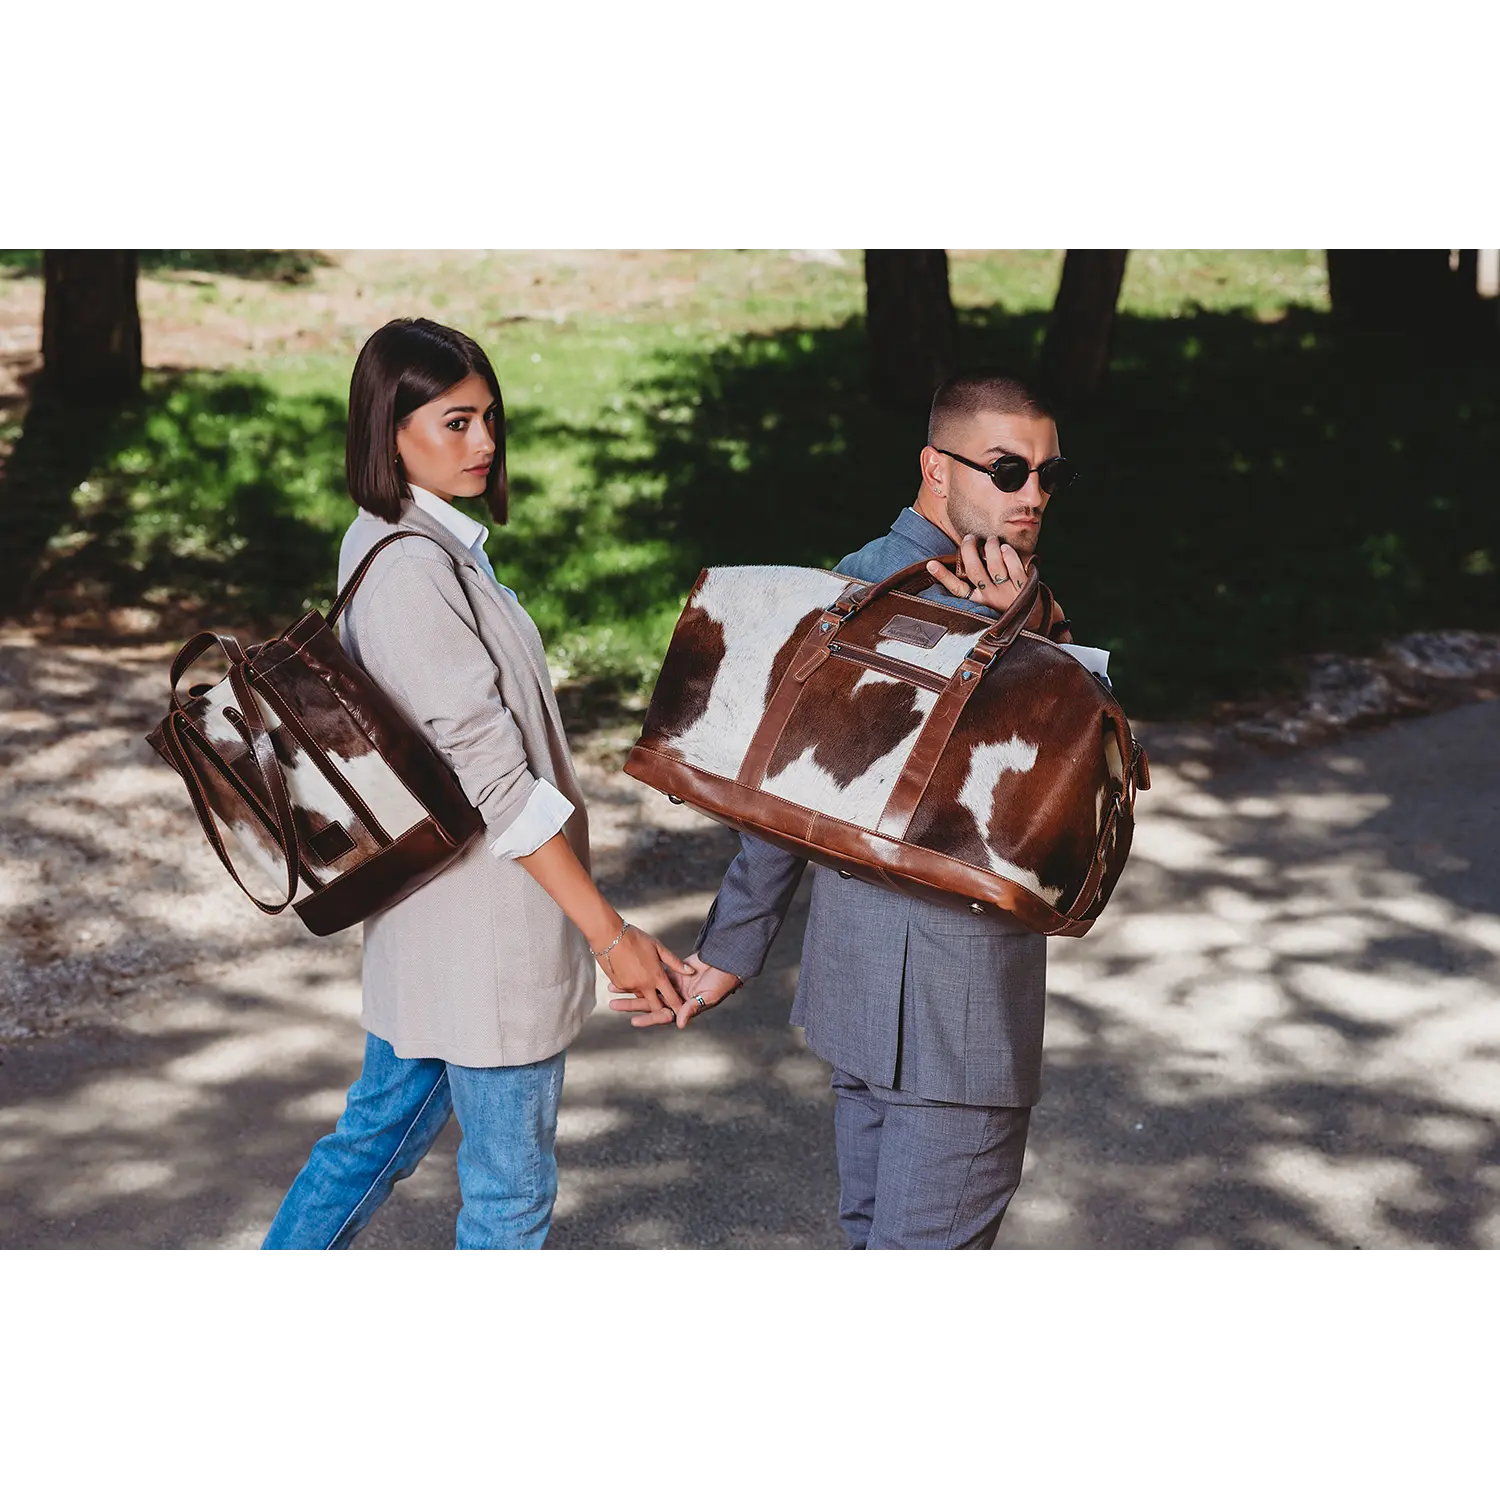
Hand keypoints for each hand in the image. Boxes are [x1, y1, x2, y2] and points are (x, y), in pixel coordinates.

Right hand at [596, 924, 693, 1025]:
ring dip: (647, 995)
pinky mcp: (619, 984)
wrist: (608, 936)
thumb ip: (675, 962)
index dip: (679, 1007)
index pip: (671, 998)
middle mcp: (644, 985)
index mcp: (657, 976)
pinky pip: (630, 990)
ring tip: (648, 985)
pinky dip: (634, 986)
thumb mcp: (658, 947)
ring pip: (642, 997)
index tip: (683, 1013)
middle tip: (667, 1007)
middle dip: (662, 1009)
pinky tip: (634, 975)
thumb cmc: (635, 938)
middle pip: (656, 1006)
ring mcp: (630, 986)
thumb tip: (690, 971)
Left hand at [610, 951, 740, 1029]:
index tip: (634, 1021)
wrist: (726, 961)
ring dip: (633, 988)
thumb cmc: (722, 982)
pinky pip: (654, 974)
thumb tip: (678, 1024)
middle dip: (632, 1004)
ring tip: (614, 988)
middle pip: (650, 1003)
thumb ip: (692, 1008)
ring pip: (649, 988)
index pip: (663, 1015)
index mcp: (684, 1008)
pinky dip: (642, 974)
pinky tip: (627, 973)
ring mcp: (673, 985)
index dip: (649, 1019)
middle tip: (614, 1004)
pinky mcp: (673, 972)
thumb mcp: (708, 997)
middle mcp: (676, 998)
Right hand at [927, 536, 1070, 639]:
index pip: (956, 589)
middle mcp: (991, 598)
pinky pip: (1015, 567)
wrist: (1036, 621)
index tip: (931, 563)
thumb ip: (974, 591)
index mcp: (978, 603)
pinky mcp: (1025, 587)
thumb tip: (957, 569)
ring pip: (994, 565)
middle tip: (970, 538)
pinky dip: (1009, 555)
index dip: (943, 576)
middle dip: (969, 549)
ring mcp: (1008, 593)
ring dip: (990, 547)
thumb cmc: (1007, 609)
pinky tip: (1005, 548)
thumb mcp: (986, 605)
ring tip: (990, 540)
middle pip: (974, 570)